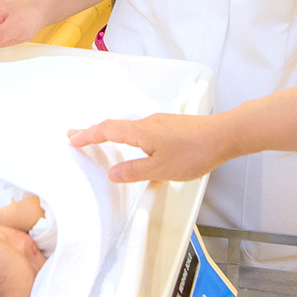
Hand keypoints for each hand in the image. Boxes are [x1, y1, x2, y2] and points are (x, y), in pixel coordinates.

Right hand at [67, 113, 233, 182]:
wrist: (223, 136)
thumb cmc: (196, 150)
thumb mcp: (161, 169)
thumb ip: (134, 172)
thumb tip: (114, 173)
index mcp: (141, 132)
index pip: (106, 131)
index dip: (87, 135)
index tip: (73, 139)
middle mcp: (148, 123)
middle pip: (114, 126)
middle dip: (93, 132)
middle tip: (77, 135)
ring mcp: (159, 123)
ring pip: (128, 127)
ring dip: (110, 133)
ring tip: (99, 140)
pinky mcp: (169, 127)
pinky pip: (141, 129)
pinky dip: (127, 135)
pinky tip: (133, 144)